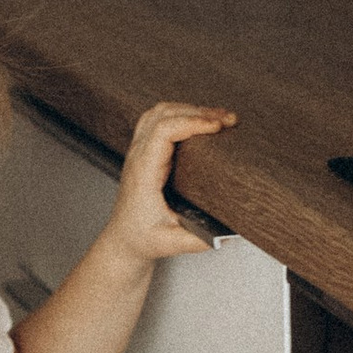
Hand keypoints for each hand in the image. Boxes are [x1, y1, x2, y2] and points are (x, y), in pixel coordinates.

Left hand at [104, 102, 237, 266]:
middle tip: (229, 119)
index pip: (163, 131)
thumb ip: (198, 239)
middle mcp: (138, 156)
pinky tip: (198, 120)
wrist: (123, 240)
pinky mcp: (144, 151)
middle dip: (199, 111)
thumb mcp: (171, 244)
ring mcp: (138, 151)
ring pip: (160, 112)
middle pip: (164, 114)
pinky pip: (157, 119)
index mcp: (143, 172)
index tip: (218, 127)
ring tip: (219, 117)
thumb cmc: (142, 239)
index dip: (192, 122)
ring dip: (190, 109)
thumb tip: (229, 232)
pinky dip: (180, 113)